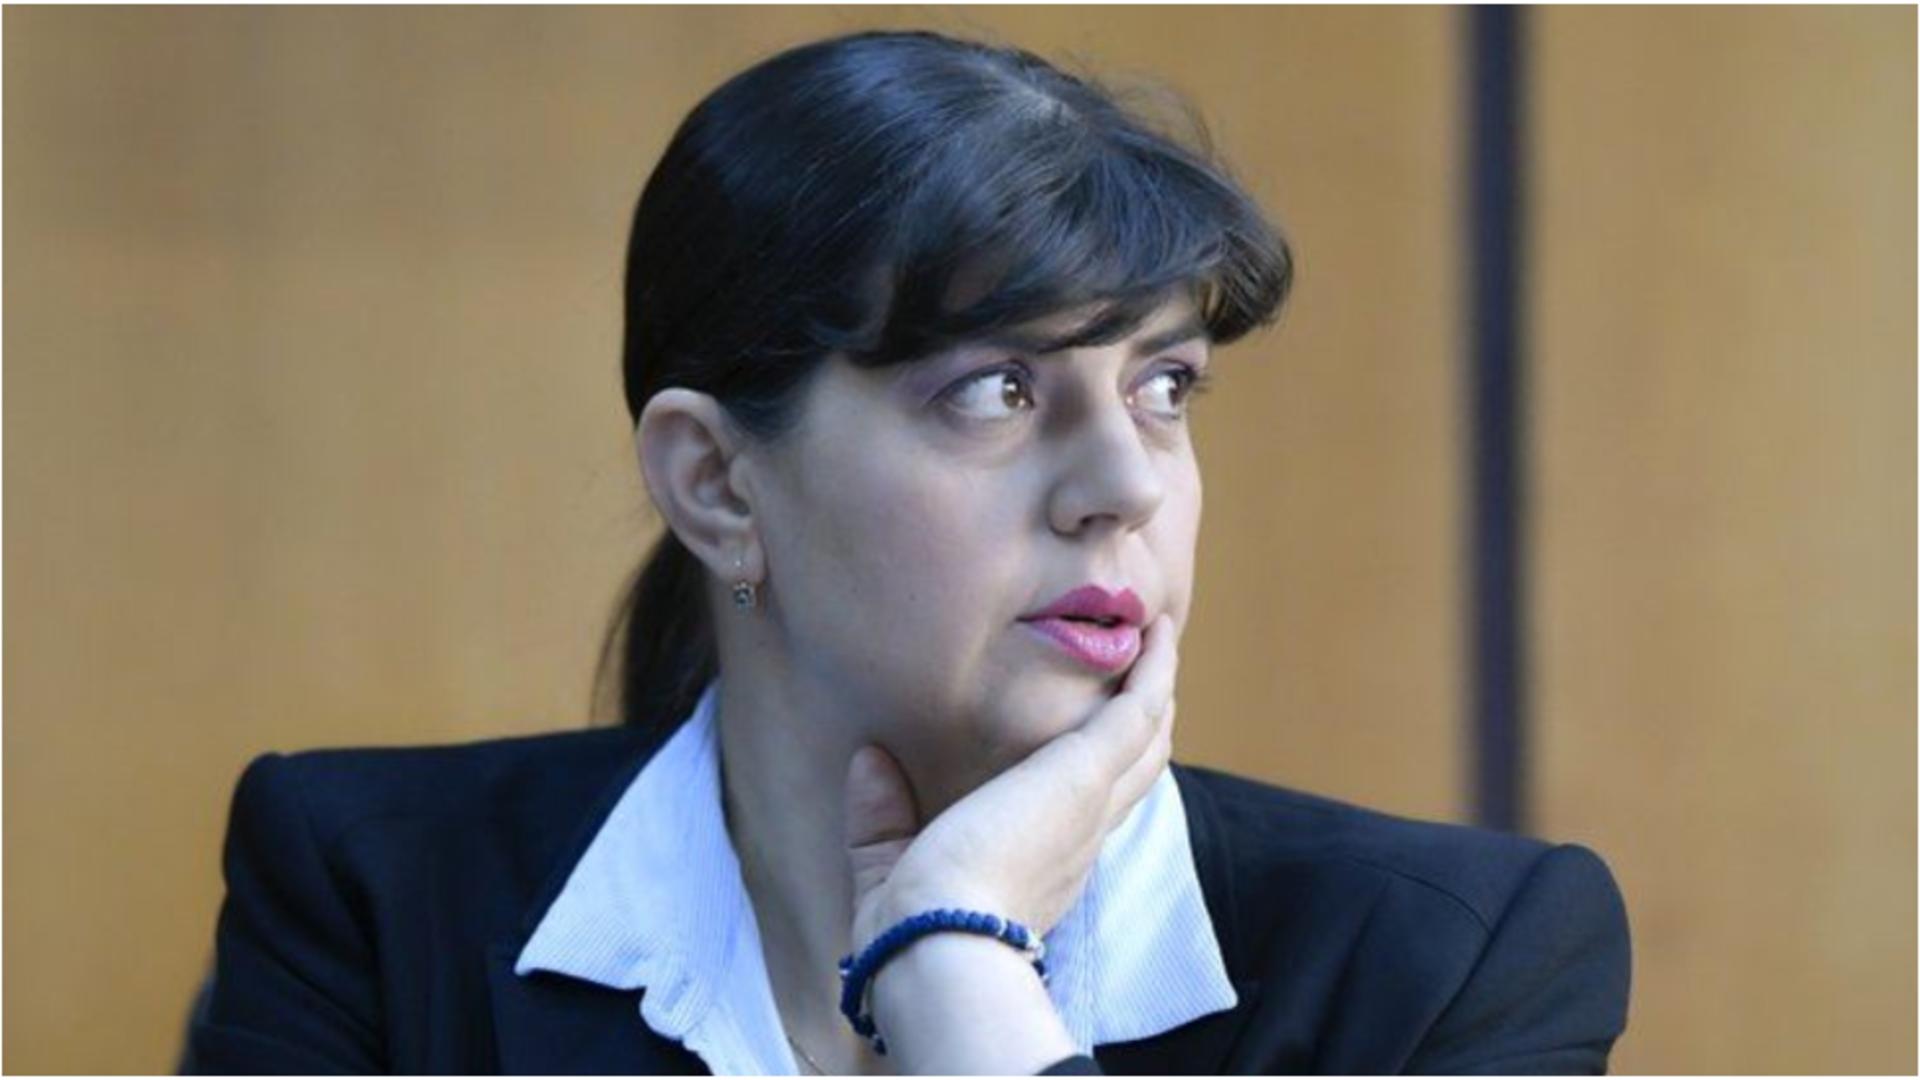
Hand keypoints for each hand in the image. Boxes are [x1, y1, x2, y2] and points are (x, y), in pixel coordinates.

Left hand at [842, 613, 1181, 950]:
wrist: (936, 940)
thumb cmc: (911, 925)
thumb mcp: (887, 865)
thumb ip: (879, 816)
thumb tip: (867, 760)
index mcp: (1041, 867)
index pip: (1085, 815)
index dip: (1098, 774)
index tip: (1093, 737)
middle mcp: (1079, 838)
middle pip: (1134, 771)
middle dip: (1143, 723)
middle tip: (1147, 671)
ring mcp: (1090, 803)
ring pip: (1147, 739)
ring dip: (1156, 689)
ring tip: (1159, 641)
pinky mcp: (1085, 772)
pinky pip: (1138, 709)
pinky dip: (1151, 671)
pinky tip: (1155, 634)